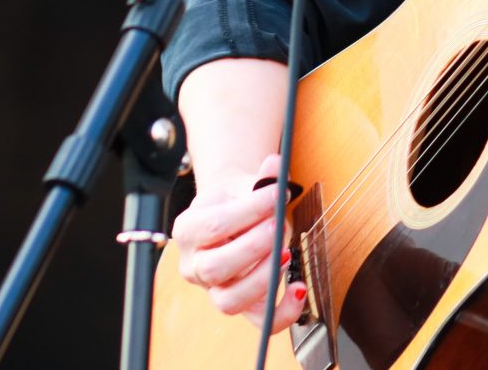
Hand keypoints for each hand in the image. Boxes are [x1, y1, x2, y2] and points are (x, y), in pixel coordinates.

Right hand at [167, 151, 304, 325]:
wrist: (234, 212)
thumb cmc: (238, 201)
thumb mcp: (245, 183)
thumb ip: (262, 175)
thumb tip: (274, 166)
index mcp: (188, 230)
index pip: (213, 225)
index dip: (249, 210)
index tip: (278, 194)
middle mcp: (194, 265)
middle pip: (215, 268)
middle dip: (253, 247)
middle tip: (278, 227)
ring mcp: (214, 290)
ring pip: (230, 300)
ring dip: (262, 278)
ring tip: (285, 253)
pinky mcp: (240, 305)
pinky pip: (258, 321)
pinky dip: (282, 311)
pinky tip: (299, 288)